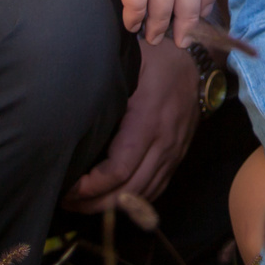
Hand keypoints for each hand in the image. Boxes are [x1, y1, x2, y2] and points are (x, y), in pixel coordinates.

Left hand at [64, 37, 199, 213]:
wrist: (197, 63)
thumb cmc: (156, 58)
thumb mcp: (130, 61)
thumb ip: (104, 80)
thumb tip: (67, 94)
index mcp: (147, 120)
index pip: (119, 169)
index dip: (92, 186)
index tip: (68, 187)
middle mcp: (164, 142)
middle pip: (130, 190)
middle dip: (96, 203)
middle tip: (68, 202)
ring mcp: (174, 152)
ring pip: (144, 194)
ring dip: (113, 206)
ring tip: (83, 204)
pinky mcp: (178, 156)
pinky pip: (157, 188)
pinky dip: (134, 200)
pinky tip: (113, 200)